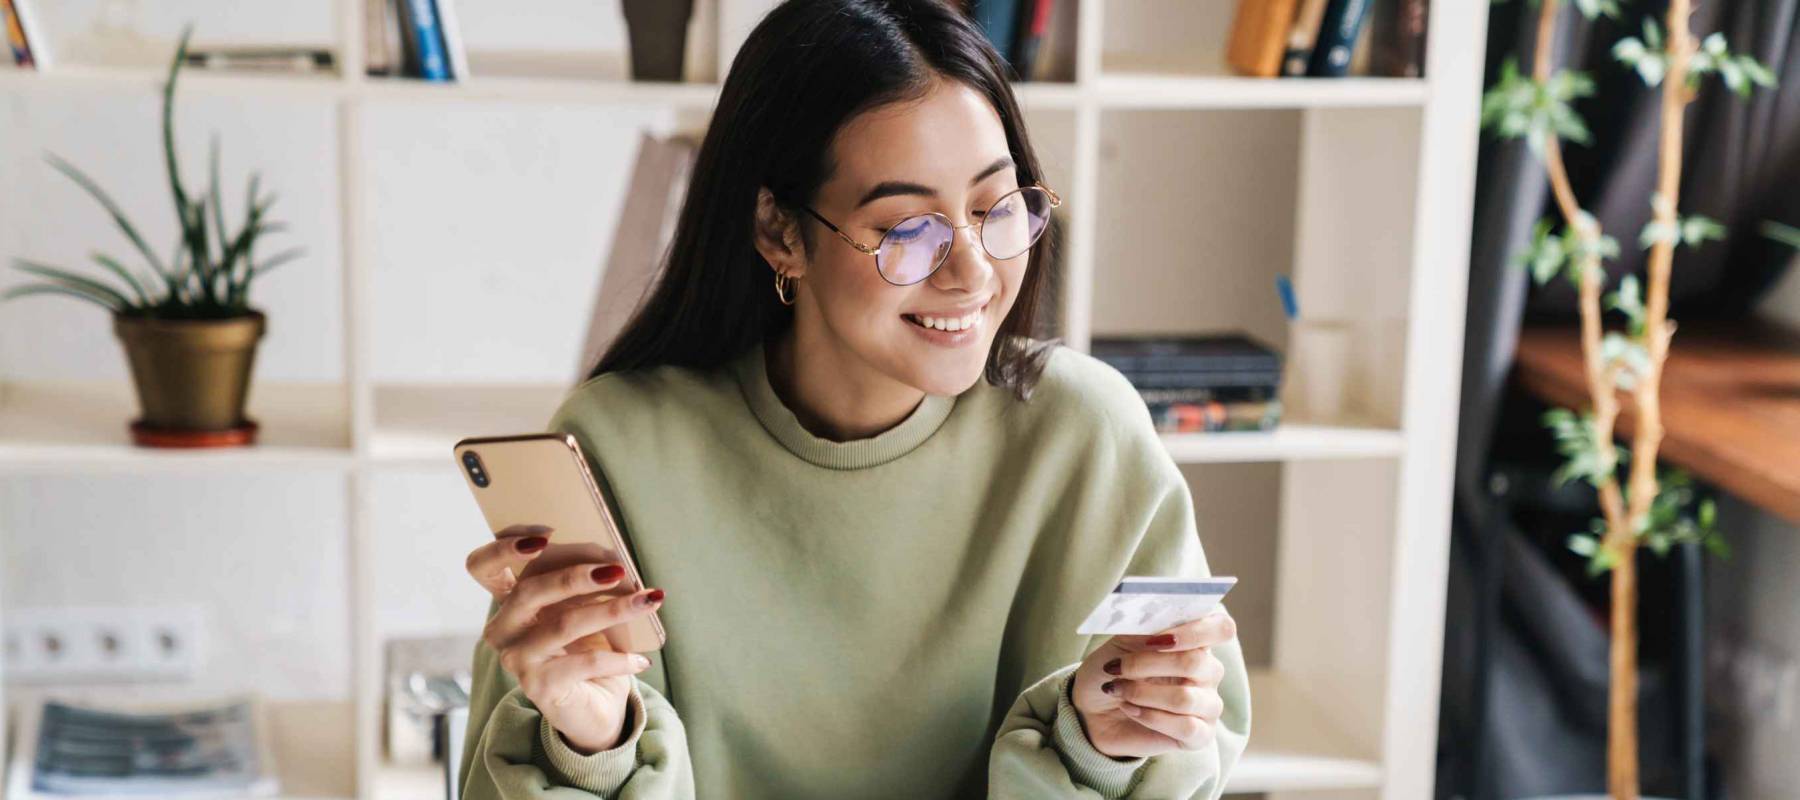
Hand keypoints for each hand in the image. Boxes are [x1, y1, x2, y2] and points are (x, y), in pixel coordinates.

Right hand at [465, 524, 662, 753]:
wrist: (595, 709)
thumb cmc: (588, 649)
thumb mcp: (584, 608)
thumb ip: (585, 583)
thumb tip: (616, 560)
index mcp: (509, 603)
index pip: (482, 567)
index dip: (504, 546)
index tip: (547, 535)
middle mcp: (503, 630)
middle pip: (529, 590)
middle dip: (577, 575)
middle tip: (618, 569)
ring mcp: (516, 660)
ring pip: (564, 623)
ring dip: (613, 609)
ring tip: (647, 601)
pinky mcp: (538, 687)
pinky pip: (585, 662)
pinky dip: (618, 658)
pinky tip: (640, 660)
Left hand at [1069, 609, 1234, 758]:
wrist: (1092, 710)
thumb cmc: (1112, 670)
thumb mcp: (1120, 643)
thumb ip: (1144, 629)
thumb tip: (1163, 622)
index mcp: (1196, 642)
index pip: (1221, 628)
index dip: (1195, 631)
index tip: (1160, 638)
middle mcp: (1209, 672)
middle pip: (1196, 662)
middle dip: (1147, 664)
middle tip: (1116, 667)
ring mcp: (1208, 705)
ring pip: (1185, 698)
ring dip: (1142, 693)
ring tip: (1117, 690)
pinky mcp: (1200, 736)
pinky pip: (1185, 727)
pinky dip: (1149, 717)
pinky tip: (1130, 710)